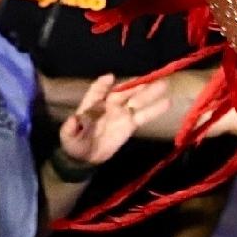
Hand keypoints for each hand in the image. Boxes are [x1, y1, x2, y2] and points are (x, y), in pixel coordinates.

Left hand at [56, 75, 171, 169]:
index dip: (103, 85)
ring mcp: (122, 114)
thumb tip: (74, 120)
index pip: (98, 91)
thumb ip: (71, 128)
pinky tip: (167, 102)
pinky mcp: (131, 124)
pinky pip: (144, 115)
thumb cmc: (75, 143)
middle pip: (123, 92)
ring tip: (164, 84)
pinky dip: (155, 109)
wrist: (85, 158)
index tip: (110, 78)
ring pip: (137, 100)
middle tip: (149, 78)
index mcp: (93, 105)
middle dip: (135, 85)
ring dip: (150, 92)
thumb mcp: (68, 136)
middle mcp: (109, 105)